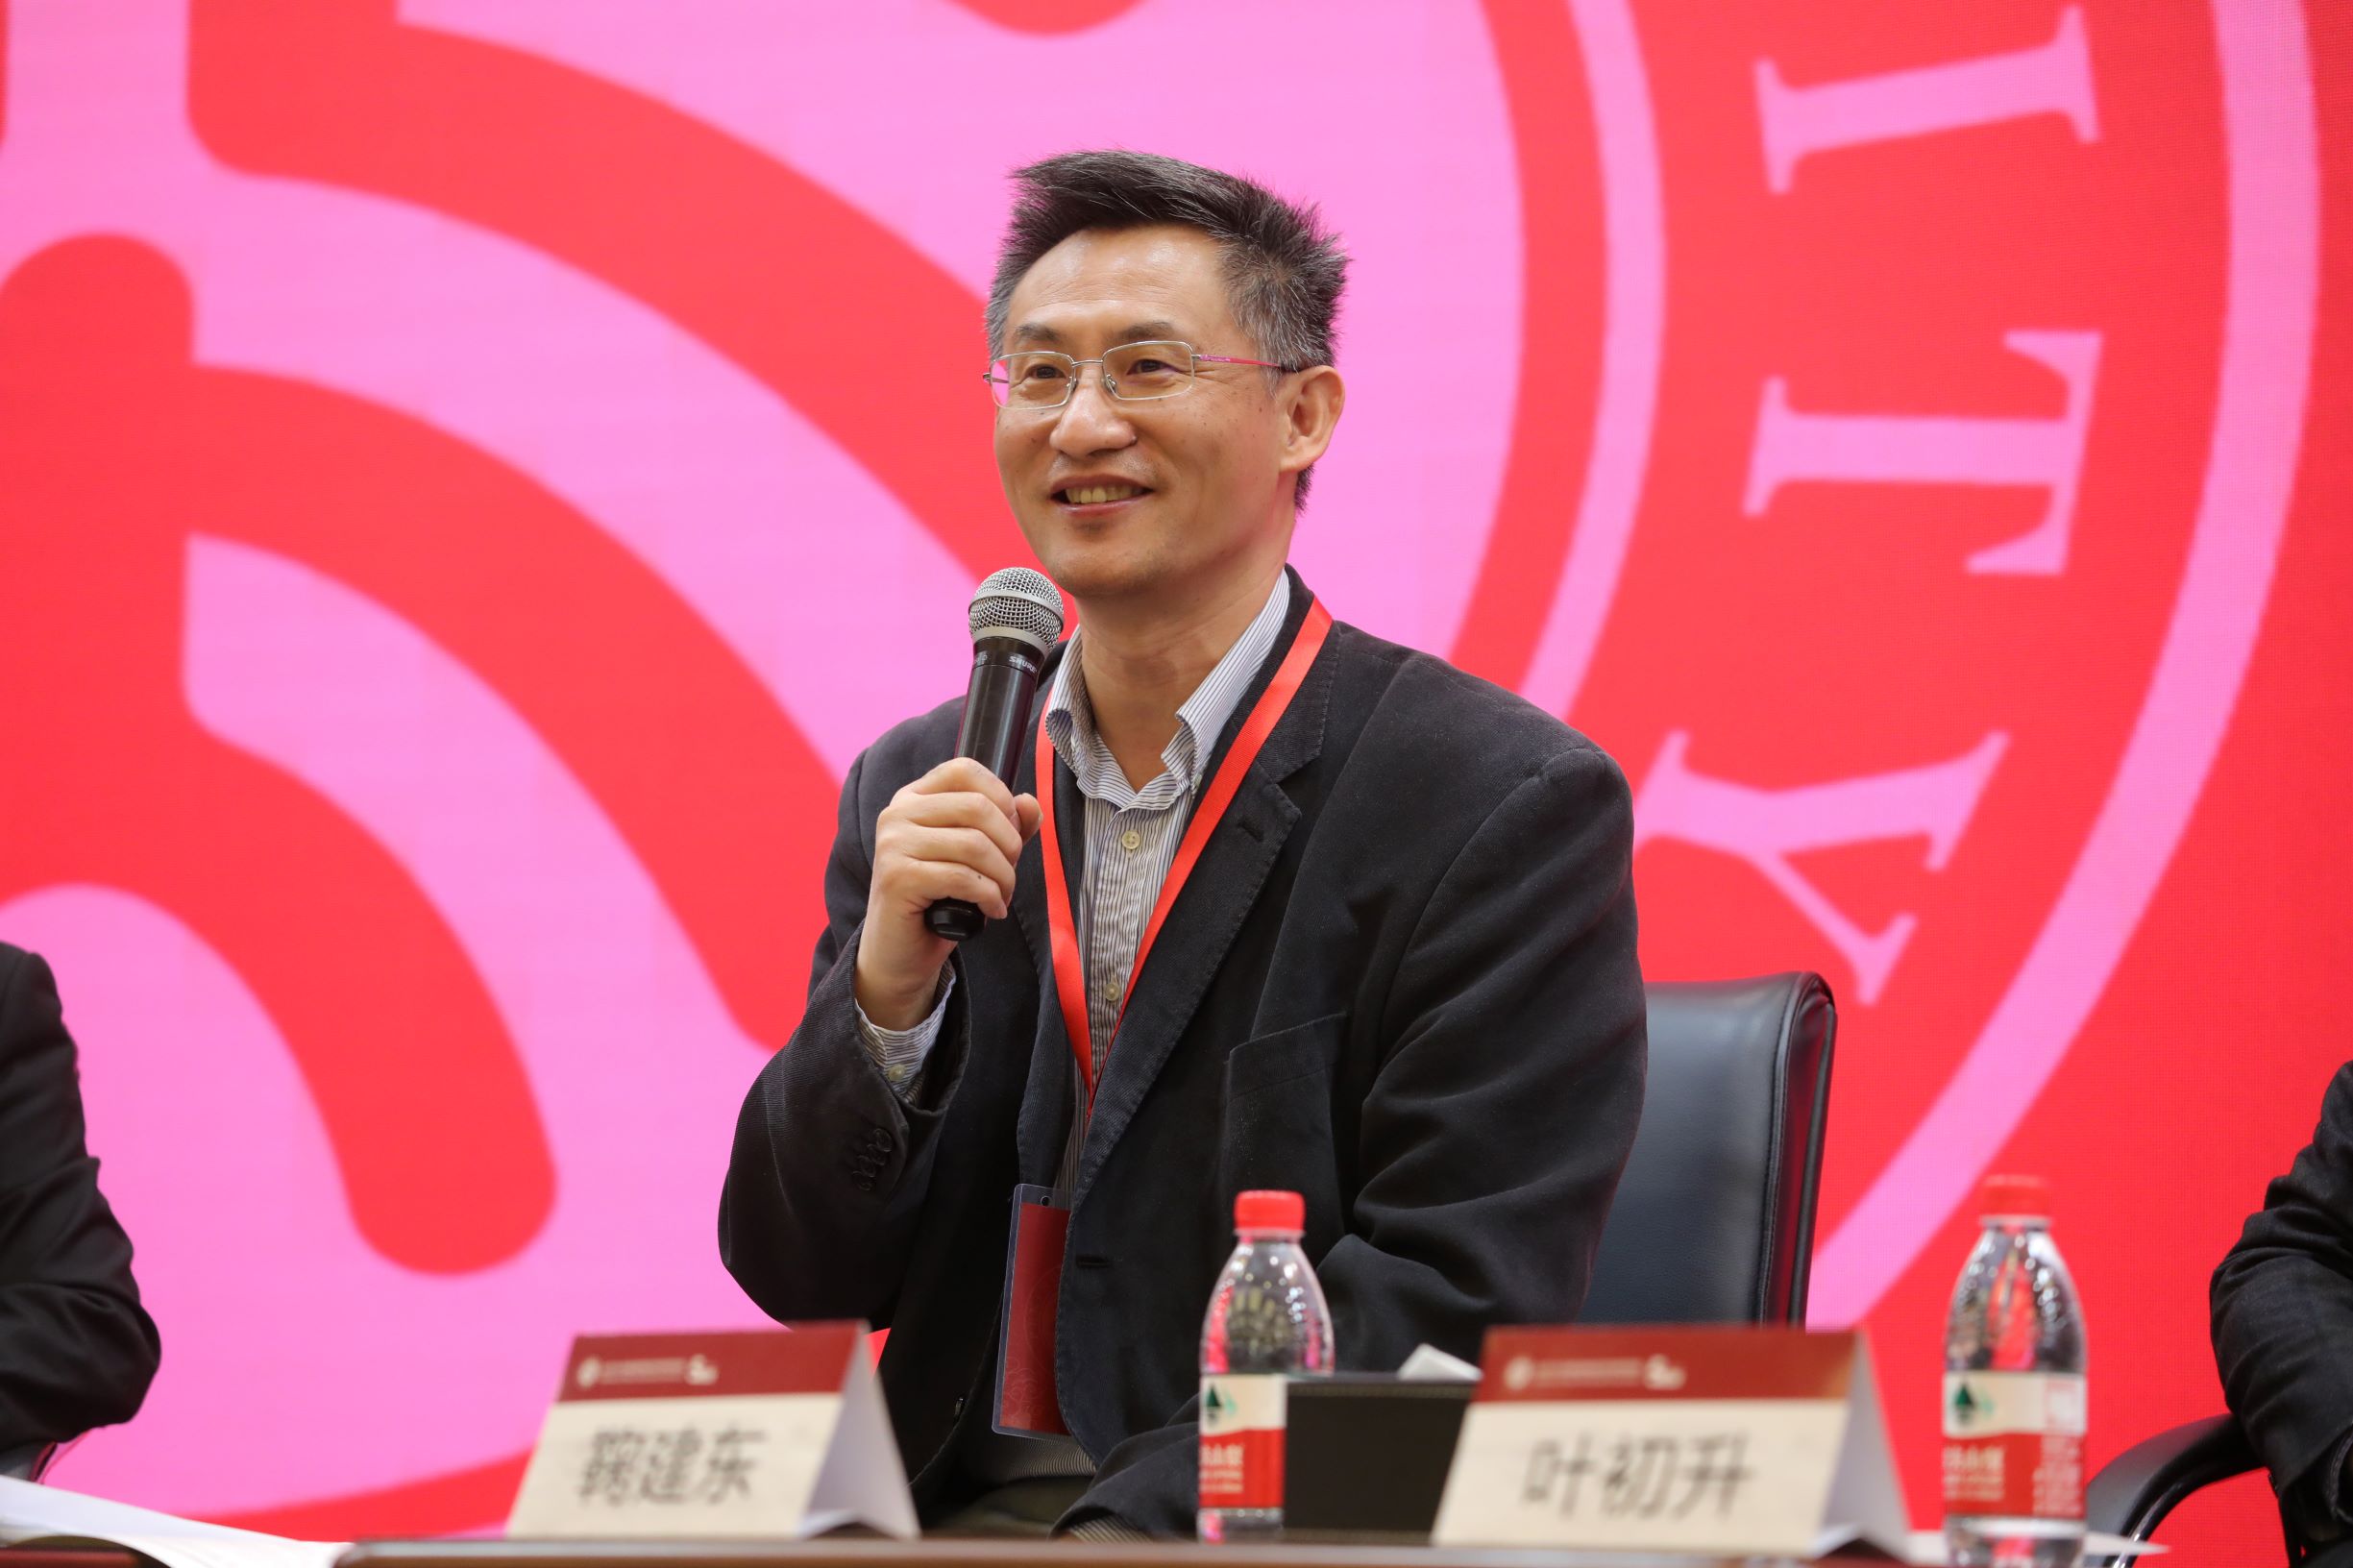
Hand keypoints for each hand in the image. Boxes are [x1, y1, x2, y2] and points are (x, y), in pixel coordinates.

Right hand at [855, 758, 1040, 1029]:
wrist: (899, 952)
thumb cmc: (939, 900)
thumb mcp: (977, 857)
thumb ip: (1005, 827)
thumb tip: (1030, 803)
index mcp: (915, 798)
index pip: (964, 770)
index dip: (1001, 797)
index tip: (1011, 832)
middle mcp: (898, 813)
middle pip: (977, 807)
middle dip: (1009, 844)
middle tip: (1008, 873)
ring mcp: (893, 844)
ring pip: (974, 844)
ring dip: (1003, 876)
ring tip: (1001, 895)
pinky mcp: (897, 877)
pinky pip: (963, 877)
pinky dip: (989, 896)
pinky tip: (991, 910)